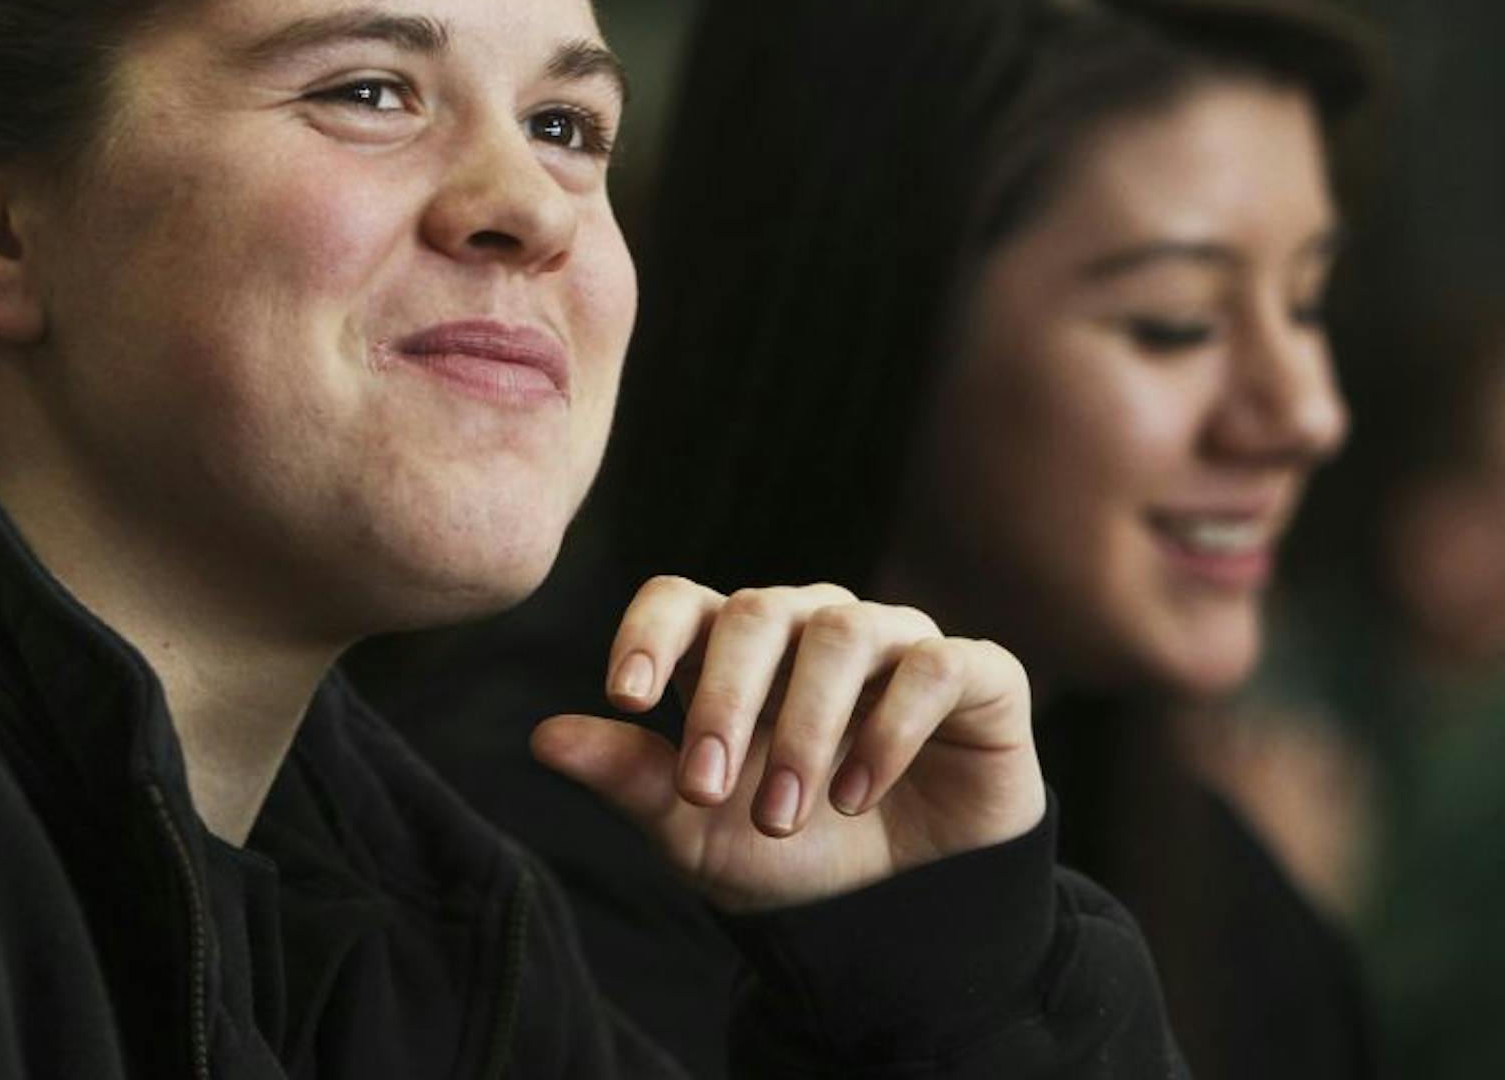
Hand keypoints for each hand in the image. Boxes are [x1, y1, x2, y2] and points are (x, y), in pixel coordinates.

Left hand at [531, 578, 1045, 913]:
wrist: (898, 916)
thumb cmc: (788, 855)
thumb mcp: (696, 832)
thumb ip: (629, 778)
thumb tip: (543, 736)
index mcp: (732, 650)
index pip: (679, 599)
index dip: (648, 633)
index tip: (627, 697)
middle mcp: (809, 626)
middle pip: (755, 611)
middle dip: (725, 700)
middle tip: (710, 788)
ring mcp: (893, 641)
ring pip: (842, 631)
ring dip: (806, 726)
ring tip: (788, 813)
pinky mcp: (974, 673)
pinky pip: (933, 663)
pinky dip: (891, 727)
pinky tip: (858, 794)